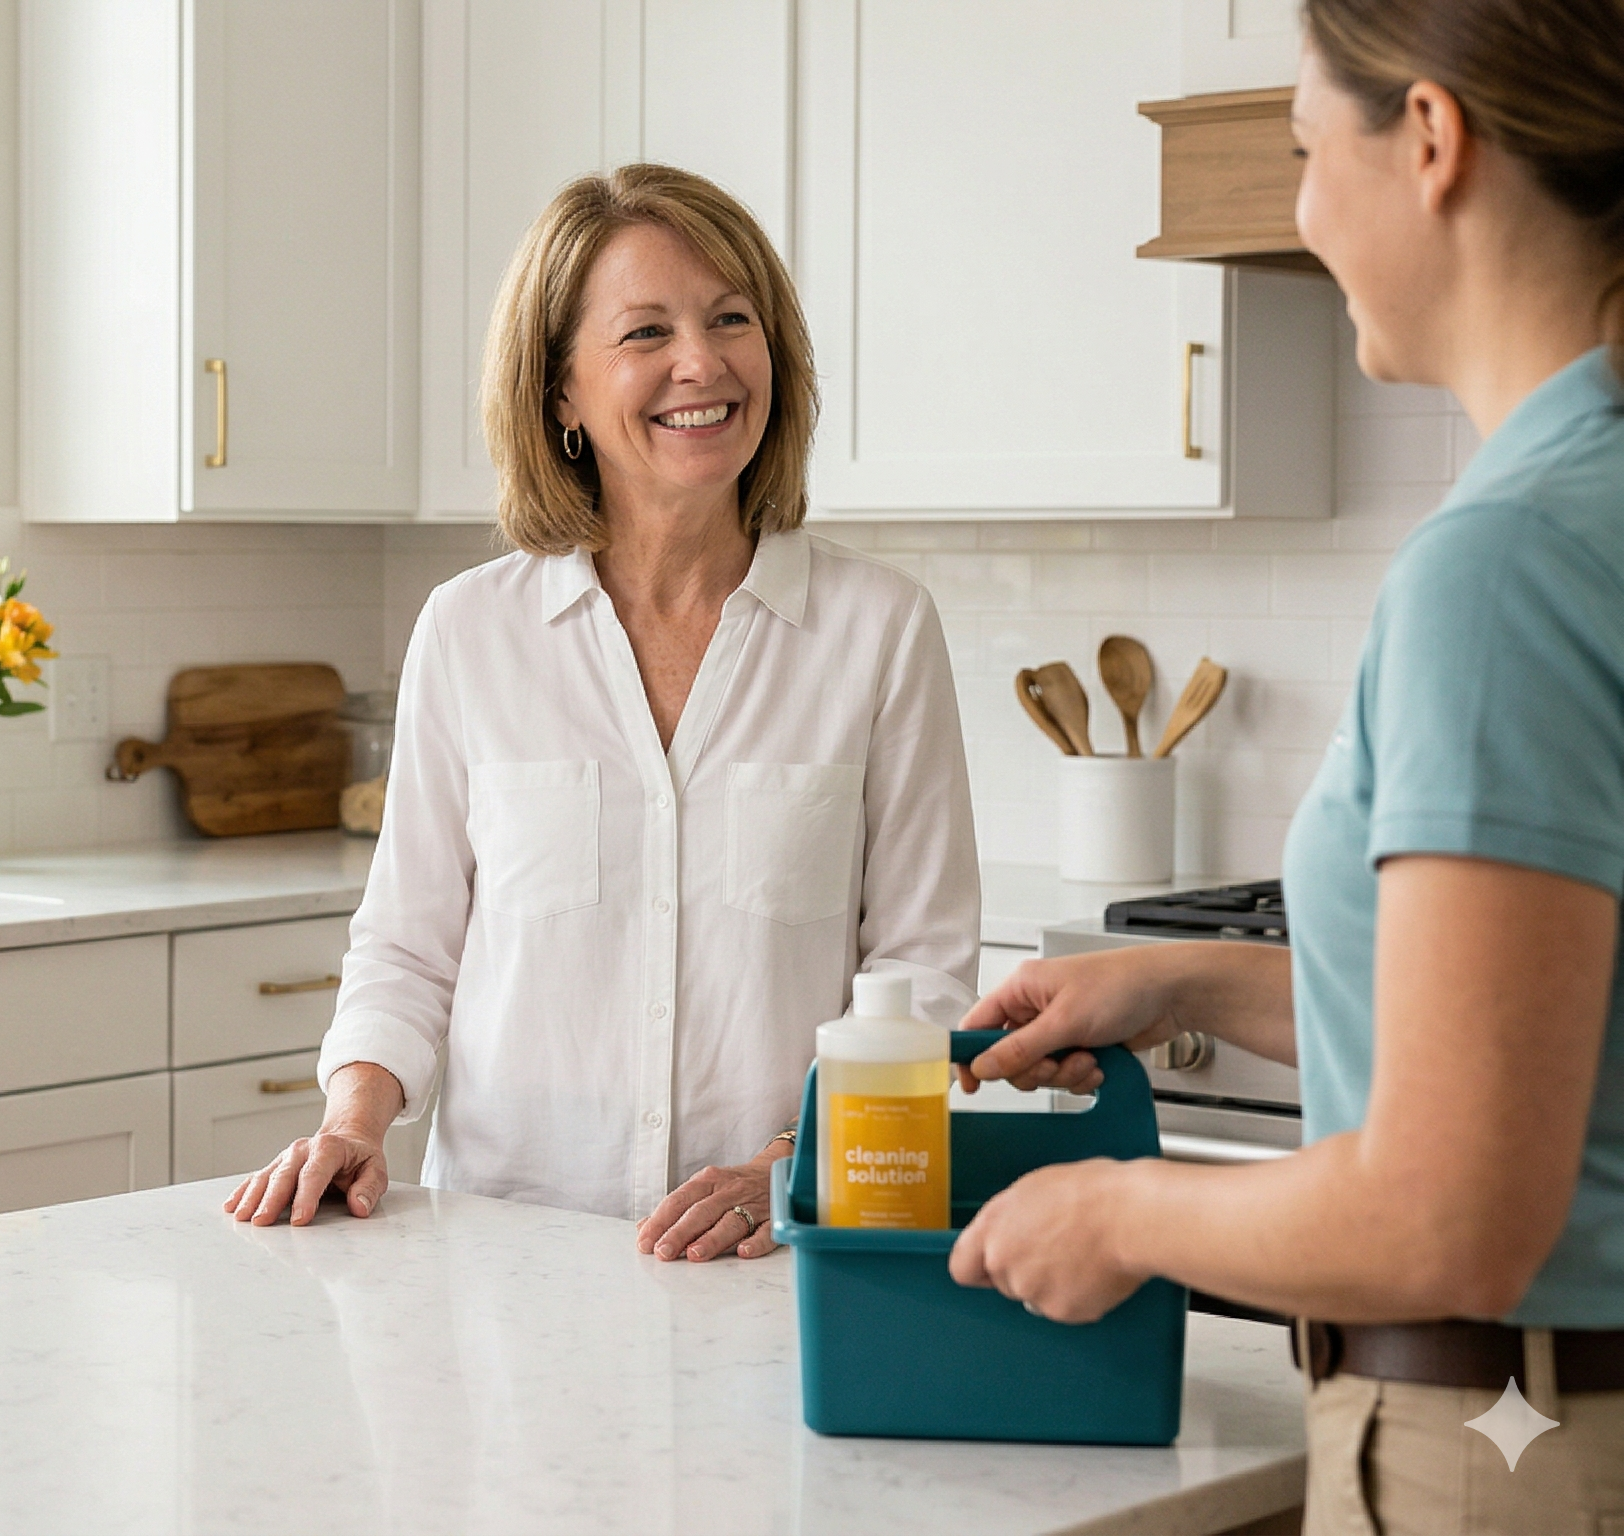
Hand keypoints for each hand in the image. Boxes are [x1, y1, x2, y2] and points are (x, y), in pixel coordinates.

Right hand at [223, 1127, 388, 1226]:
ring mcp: (286, 1157)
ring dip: (252, 1197)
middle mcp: (302, 1150)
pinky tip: (231, 1206)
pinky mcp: (276, 1166)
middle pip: (284, 1175)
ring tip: (241, 1217)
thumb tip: (359, 1206)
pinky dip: (243, 1191)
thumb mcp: (376, 1168)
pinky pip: (256, 1178)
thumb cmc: (360, 1157)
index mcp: (329, 1148)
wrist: (347, 1137)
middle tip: (262, 1222)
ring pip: (265, 1176)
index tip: (300, 1220)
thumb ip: (369, 1187)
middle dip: (272, 1200)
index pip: (315, 1173)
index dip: (307, 1196)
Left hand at [636, 1151, 784, 1261]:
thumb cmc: (734, 1186)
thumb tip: (644, 1228)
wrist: (778, 1170)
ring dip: (713, 1238)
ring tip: (695, 1254)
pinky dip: (756, 1241)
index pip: (680, 1200)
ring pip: (732, 1221)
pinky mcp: (775, 1218)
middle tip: (663, 1252)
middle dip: (681, 1232)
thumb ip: (676, 1208)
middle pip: (702, 1211)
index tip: (645, 1242)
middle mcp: (730, 1191)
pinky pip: (767, 1230)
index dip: (661, 1221)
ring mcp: (754, 1204)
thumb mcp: (705, 1188)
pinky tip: (743, 1252)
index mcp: (709, 1180)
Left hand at [948, 1158, 1145, 1322]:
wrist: (1130, 1217)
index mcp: (994, 1229)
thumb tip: (1010, 1231)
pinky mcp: (1063, 1311)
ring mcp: (1033, 1291)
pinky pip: (1065, 1309)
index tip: (990, 1265)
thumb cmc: (1091, 1193)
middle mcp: (1006, 1264)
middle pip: (1004, 1281)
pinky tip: (1094, 1271)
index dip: (979, 1266)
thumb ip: (1009, 1219)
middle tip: (1056, 1247)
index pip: (962, 1267)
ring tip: (1081, 1255)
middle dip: (1024, 1270)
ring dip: (1052, 1284)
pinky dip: (1078, 1296)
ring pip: (1035, 1296)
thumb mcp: (1033, 1189)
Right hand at [954, 950, 1182, 1096]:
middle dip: (1034, 1070)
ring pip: (1038, 1071)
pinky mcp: (1079, 1045)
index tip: (971, 1085)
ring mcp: (1058, 1028)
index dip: (970, 1056)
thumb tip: (983, 1066)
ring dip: (1063, 1074)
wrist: (1171, 994)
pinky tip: (1099, 1064)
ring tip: (1087, 1059)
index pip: (976, 1025)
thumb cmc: (1122, 985)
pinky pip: (1064, 1075)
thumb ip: (1020, 1048)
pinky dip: (1081, 1077)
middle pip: (1008, 1057)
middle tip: (1054, 1064)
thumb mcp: (1065, 1021)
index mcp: (1021, 988)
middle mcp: (1035, 1007)